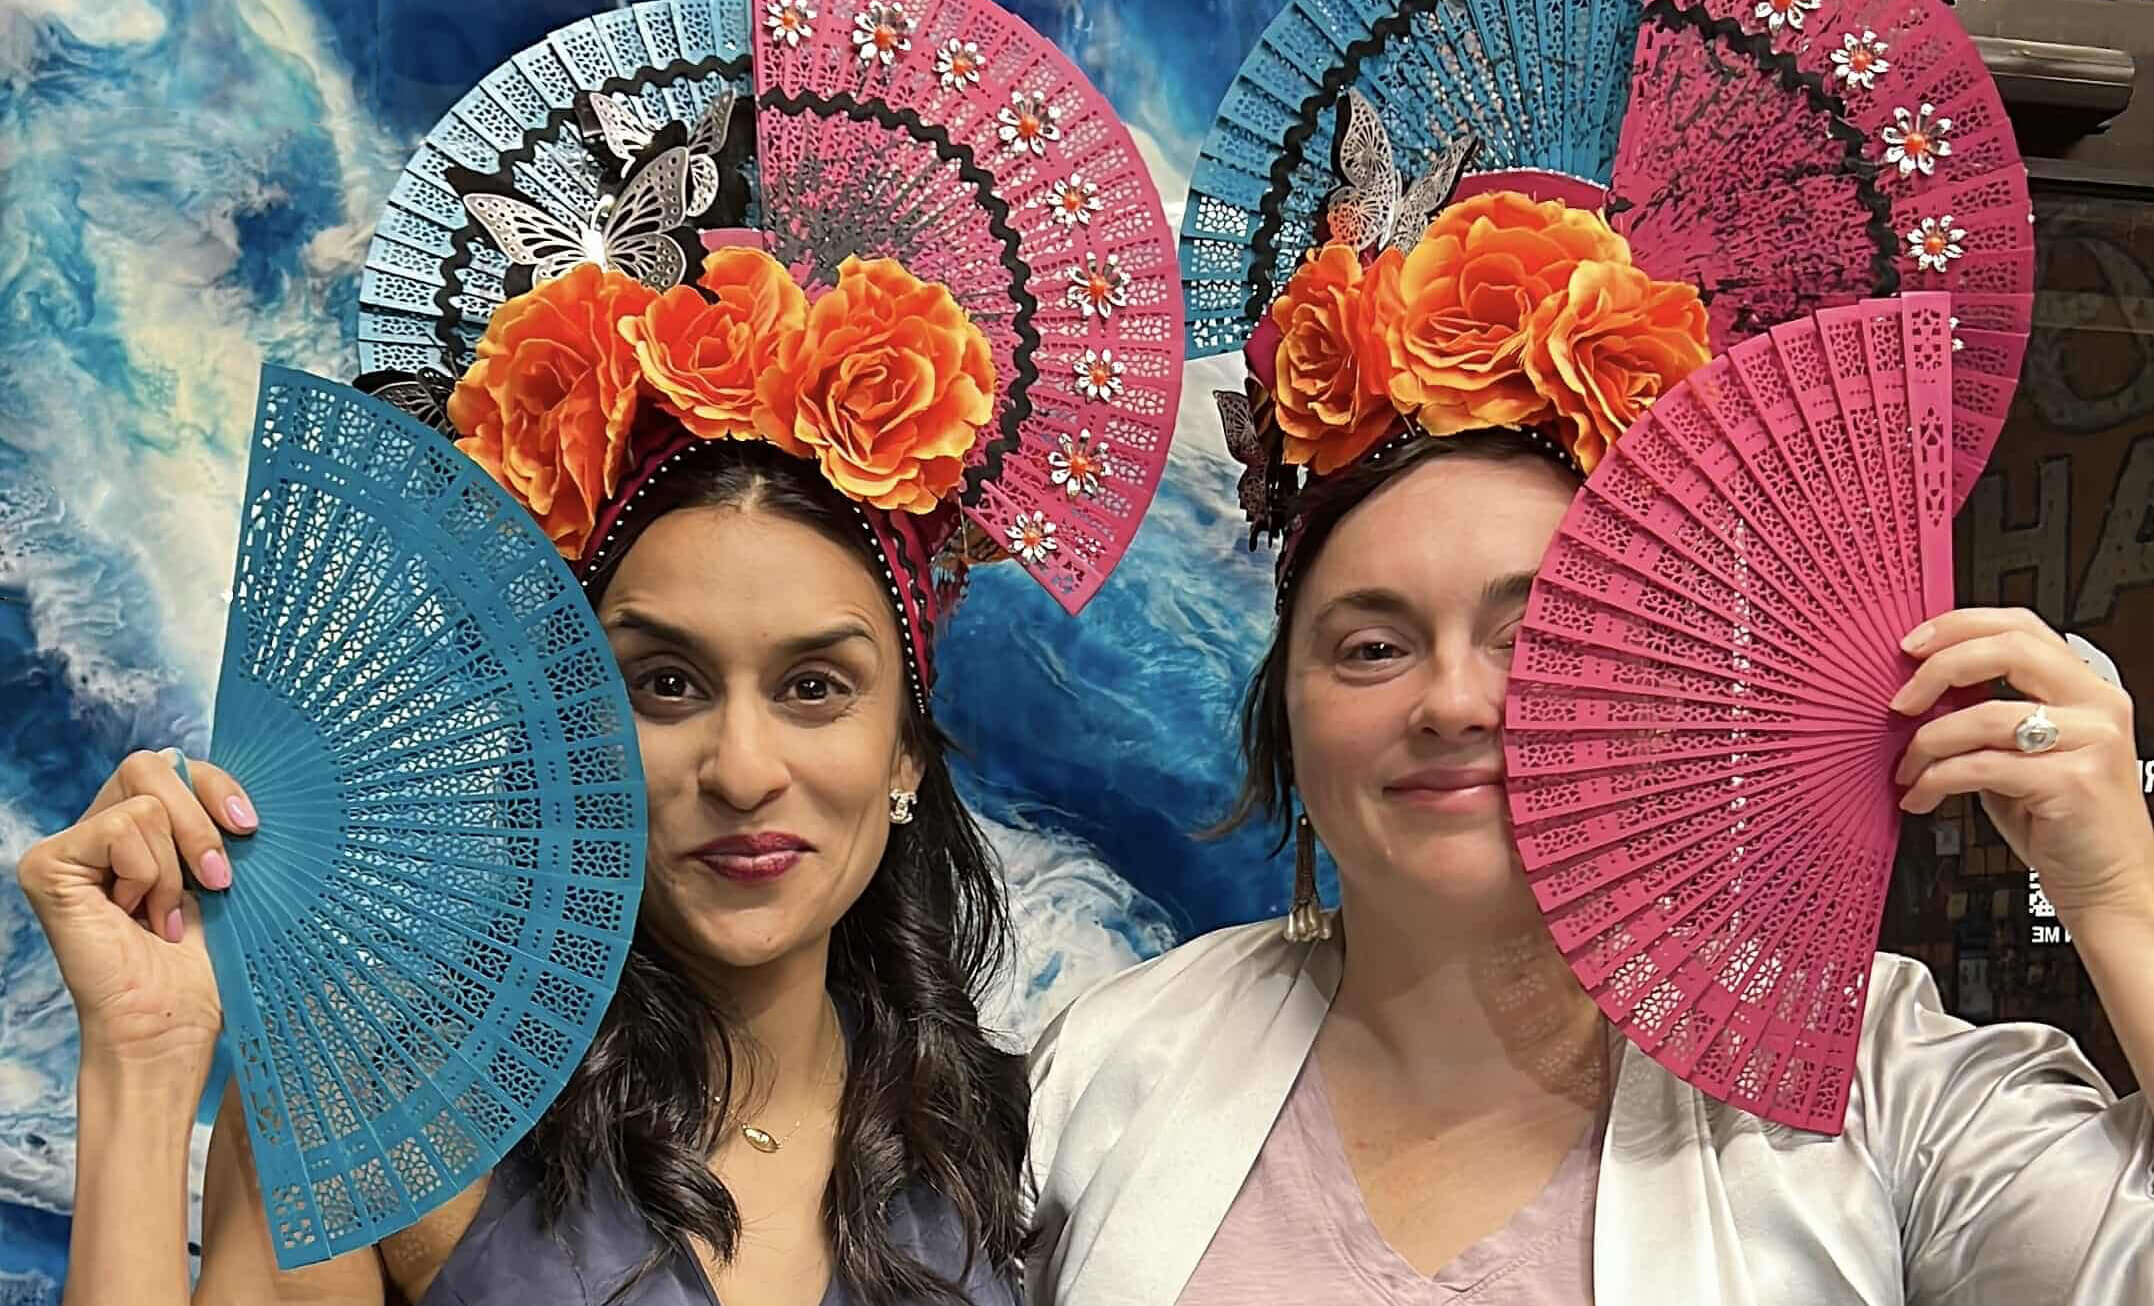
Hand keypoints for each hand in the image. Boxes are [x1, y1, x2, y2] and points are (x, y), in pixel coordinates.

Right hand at [15, 749, 256, 1060]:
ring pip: (144, 803)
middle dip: (199, 822)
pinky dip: (145, 874)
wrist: (172, 1025)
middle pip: (151, 766)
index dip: (216, 785)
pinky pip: (117, 828)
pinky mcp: (48, 865)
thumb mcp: (225, 878)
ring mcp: (71, 848)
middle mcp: (102, 832)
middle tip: (217, 881)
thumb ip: (218, 824)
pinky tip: (136, 916)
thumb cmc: (203, 967)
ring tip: (165, 917)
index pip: (174, 766)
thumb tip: (240, 785)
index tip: (250, 827)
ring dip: (174, 868)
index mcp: (144, 831)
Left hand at [1893, 609, 2153, 924]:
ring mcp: (2090, 741)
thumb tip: (1922, 695)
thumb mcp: (2024, 756)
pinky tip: (1921, 795)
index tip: (1911, 645)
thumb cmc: (2062, 823)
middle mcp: (2096, 705)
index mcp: (2086, 688)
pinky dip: (1937, 779)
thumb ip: (1988, 717)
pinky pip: (1981, 766)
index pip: (2020, 626)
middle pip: (2009, 650)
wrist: (2110, 886)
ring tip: (1908, 768)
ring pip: (1986, 714)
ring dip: (1928, 742)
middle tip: (1901, 701)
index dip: (1959, 626)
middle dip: (1940, 668)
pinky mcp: (2073, 782)